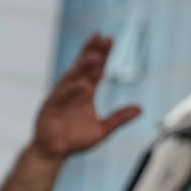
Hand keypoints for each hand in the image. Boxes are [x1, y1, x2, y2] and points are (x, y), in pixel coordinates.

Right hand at [31, 34, 140, 161]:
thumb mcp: (103, 129)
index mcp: (85, 93)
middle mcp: (73, 91)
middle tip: (102, 38)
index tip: (109, 40)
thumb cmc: (76, 139)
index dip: (102, 56)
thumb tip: (139, 109)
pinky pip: (61, 97)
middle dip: (92, 52)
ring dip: (83, 68)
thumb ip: (119, 118)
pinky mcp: (51, 108)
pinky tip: (82, 84)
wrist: (55, 152)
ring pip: (72, 79)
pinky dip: (71, 91)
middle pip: (83, 68)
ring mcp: (61, 98)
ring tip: (95, 57)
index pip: (95, 70)